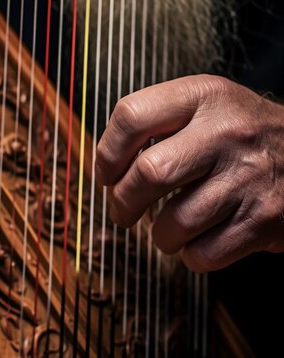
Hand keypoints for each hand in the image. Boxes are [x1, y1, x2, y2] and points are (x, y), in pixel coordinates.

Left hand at [97, 75, 283, 271]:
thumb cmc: (241, 134)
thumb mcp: (205, 106)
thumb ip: (156, 124)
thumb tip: (103, 167)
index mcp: (203, 96)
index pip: (131, 116)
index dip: (106, 153)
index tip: (106, 174)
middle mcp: (227, 131)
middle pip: (149, 173)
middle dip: (123, 202)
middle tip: (122, 211)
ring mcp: (248, 176)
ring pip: (175, 222)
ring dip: (160, 235)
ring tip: (168, 228)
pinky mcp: (264, 219)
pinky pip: (203, 253)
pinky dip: (191, 255)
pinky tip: (199, 239)